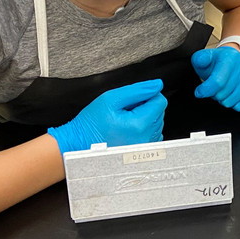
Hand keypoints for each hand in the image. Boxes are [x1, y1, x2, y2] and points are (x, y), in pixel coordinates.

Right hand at [46, 80, 166, 153]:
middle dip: (144, 107)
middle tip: (123, 111)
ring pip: (156, 123)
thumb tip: (157, 85)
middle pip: (159, 112)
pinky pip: (152, 135)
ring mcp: (145, 149)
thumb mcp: (111, 99)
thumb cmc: (91, 124)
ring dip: (144, 118)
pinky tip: (127, 130)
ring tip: (123, 122)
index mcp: (140, 125)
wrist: (79, 144)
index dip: (146, 95)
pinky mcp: (142, 153)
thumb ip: (138, 90)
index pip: (160, 101)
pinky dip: (143, 129)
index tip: (131, 100)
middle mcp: (146, 140)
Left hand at [191, 46, 239, 110]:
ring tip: (223, 90)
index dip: (205, 90)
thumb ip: (200, 59)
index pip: (218, 81)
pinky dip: (234, 104)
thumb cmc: (219, 62)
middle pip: (223, 94)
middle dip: (214, 94)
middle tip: (215, 88)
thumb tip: (200, 60)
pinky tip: (232, 94)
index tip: (199, 92)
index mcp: (230, 58)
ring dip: (224, 99)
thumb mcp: (205, 57)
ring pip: (232, 102)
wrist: (234, 61)